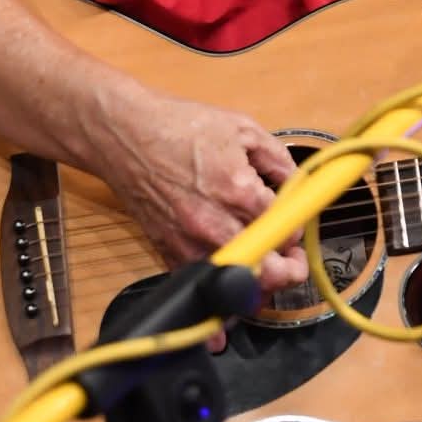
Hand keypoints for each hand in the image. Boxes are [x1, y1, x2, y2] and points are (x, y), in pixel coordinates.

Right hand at [95, 93, 309, 307]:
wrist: (124, 136)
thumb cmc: (179, 127)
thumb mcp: (241, 129)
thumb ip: (278, 160)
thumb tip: (297, 186)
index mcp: (238, 191)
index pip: (285, 233)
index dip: (296, 236)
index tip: (295, 232)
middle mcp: (214, 224)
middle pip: (266, 272)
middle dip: (287, 272)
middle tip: (291, 263)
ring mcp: (189, 243)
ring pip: (234, 288)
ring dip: (255, 286)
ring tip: (262, 270)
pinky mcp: (168, 252)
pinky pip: (199, 286)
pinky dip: (217, 294)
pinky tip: (228, 285)